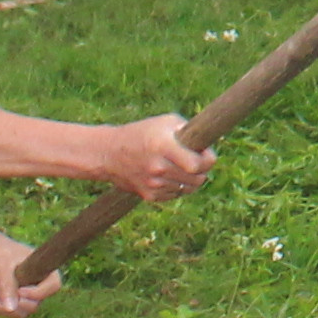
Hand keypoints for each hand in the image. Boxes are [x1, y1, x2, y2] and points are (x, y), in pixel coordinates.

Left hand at [0, 213, 56, 317]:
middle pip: (35, 305)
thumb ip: (7, 284)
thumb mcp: (1, 265)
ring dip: (3, 306)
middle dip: (13, 301)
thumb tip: (11, 308)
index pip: (53, 286)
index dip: (36, 293)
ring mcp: (28, 294)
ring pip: (22, 312)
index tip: (18, 289)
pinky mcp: (17, 300)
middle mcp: (39, 283)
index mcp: (44, 268)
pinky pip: (11, 313)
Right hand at [93, 114, 212, 202]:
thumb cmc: (142, 133)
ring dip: (191, 179)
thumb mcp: (165, 122)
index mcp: (163, 146)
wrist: (109, 154)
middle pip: (198, 179)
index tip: (205, 153)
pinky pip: (176, 194)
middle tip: (196, 159)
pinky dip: (178, 186)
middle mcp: (158, 167)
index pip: (198, 164)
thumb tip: (208, 141)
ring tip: (181, 166)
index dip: (208, 159)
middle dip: (202, 170)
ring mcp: (154, 184)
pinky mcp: (150, 196)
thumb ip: (188, 130)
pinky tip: (169, 174)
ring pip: (189, 188)